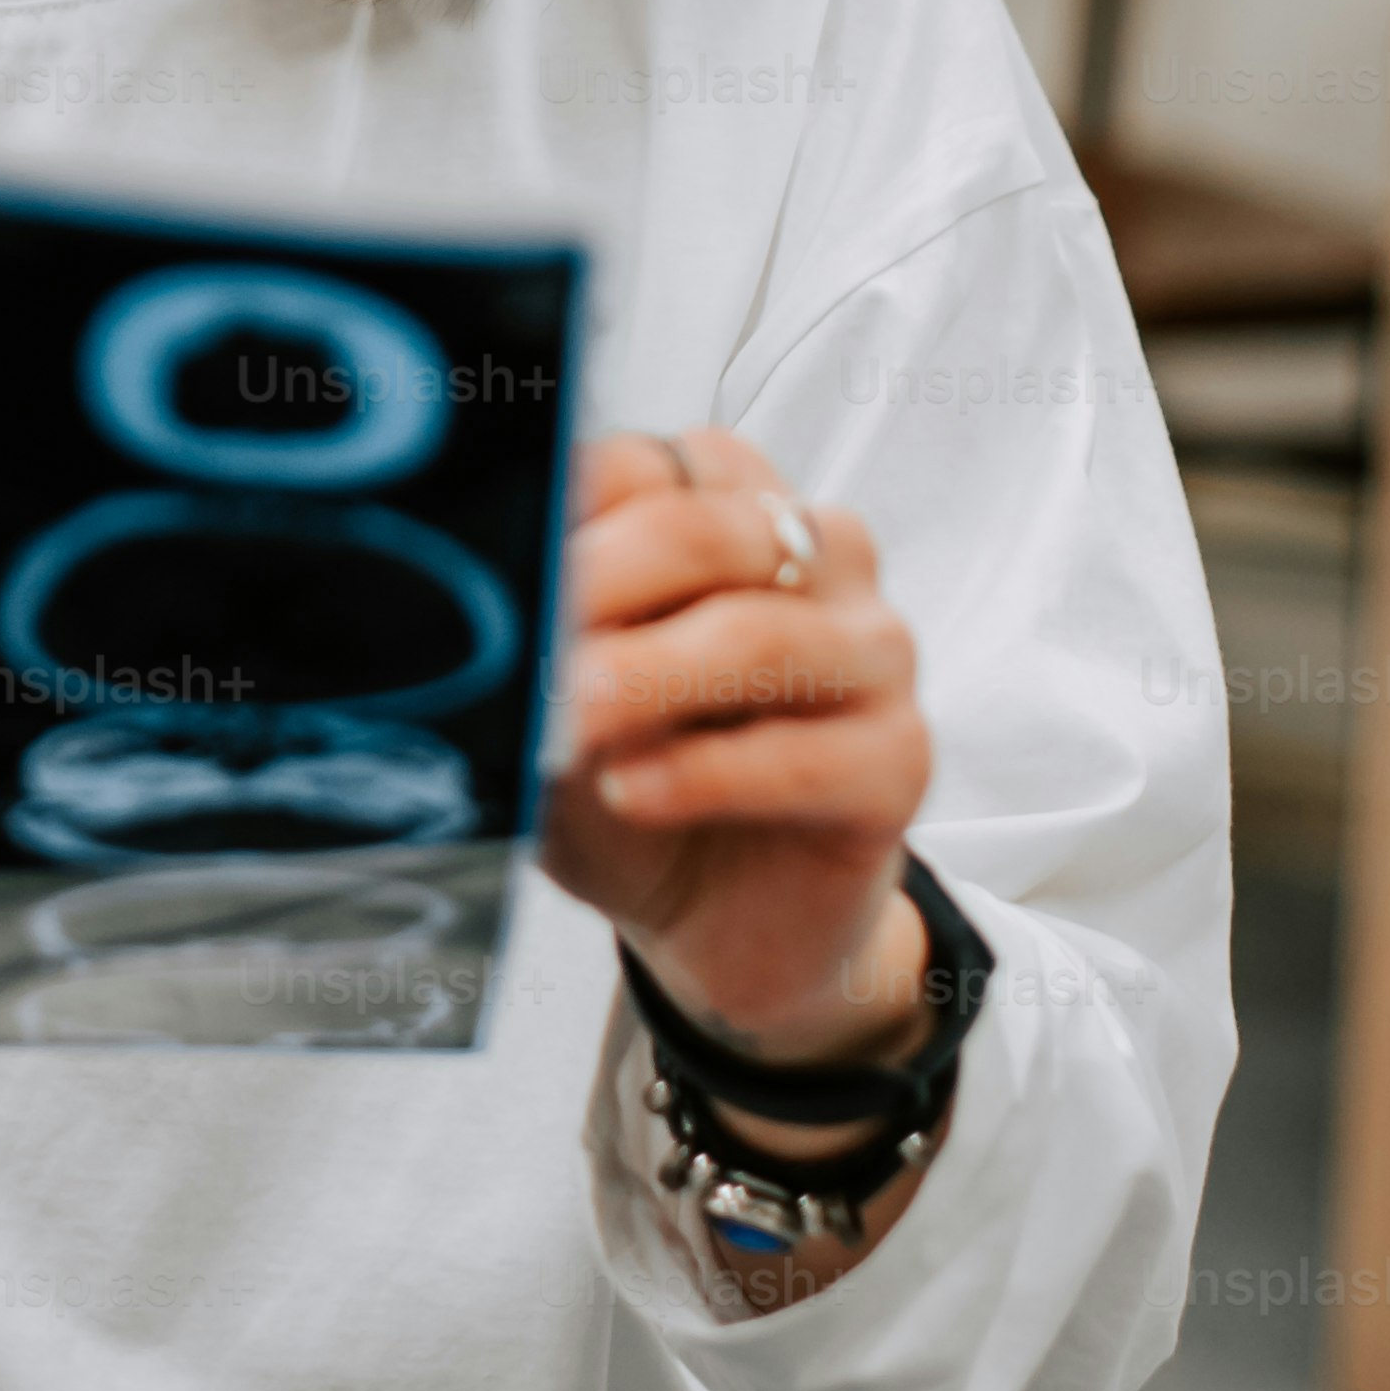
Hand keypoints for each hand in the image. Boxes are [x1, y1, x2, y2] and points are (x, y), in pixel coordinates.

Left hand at [539, 425, 936, 1068]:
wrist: (719, 925)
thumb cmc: (630, 785)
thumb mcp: (551, 712)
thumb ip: (532, 650)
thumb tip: (491, 612)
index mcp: (722, 505)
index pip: (641, 465)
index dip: (557, 515)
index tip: (489, 576)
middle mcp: (814, 554)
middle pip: (698, 533)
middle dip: (593, 590)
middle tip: (520, 650)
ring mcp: (871, 649)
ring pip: (759, 634)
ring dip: (647, 679)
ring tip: (566, 724)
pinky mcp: (900, 757)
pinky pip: (807, 752)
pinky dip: (705, 773)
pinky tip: (631, 791)